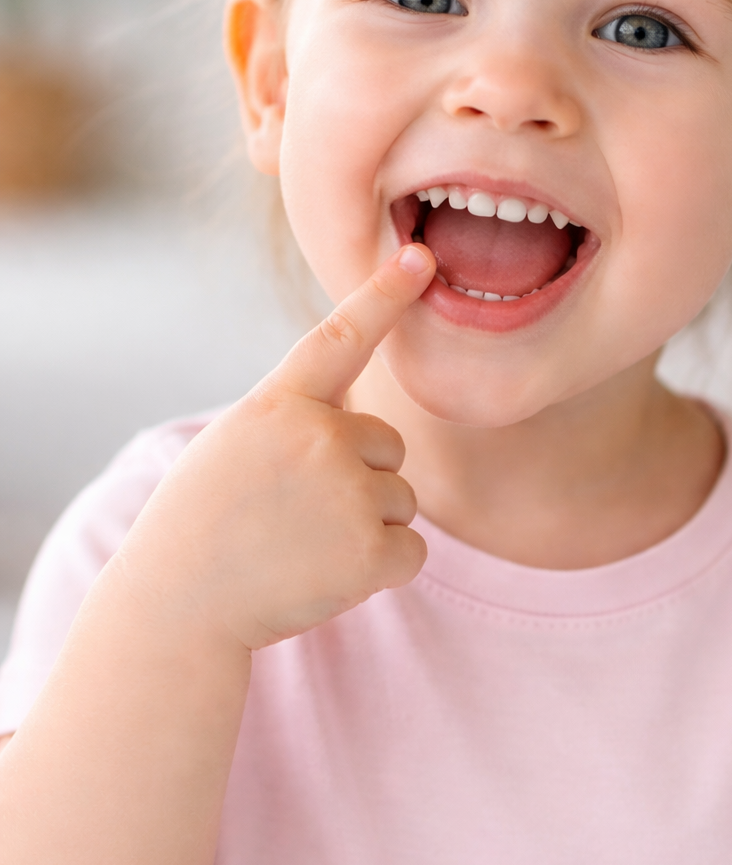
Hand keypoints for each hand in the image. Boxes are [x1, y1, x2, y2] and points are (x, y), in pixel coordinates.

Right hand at [120, 243, 436, 650]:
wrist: (177, 607)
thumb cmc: (203, 525)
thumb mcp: (236, 445)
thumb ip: (297, 420)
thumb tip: (361, 422)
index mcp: (278, 404)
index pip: (339, 337)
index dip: (384, 294)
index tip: (422, 256)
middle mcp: (318, 437)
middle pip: (386, 444)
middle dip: (358, 478)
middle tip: (295, 515)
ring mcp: (346, 492)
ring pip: (400, 499)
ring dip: (366, 527)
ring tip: (301, 547)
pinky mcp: (368, 551)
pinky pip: (411, 551)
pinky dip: (381, 570)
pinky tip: (327, 577)